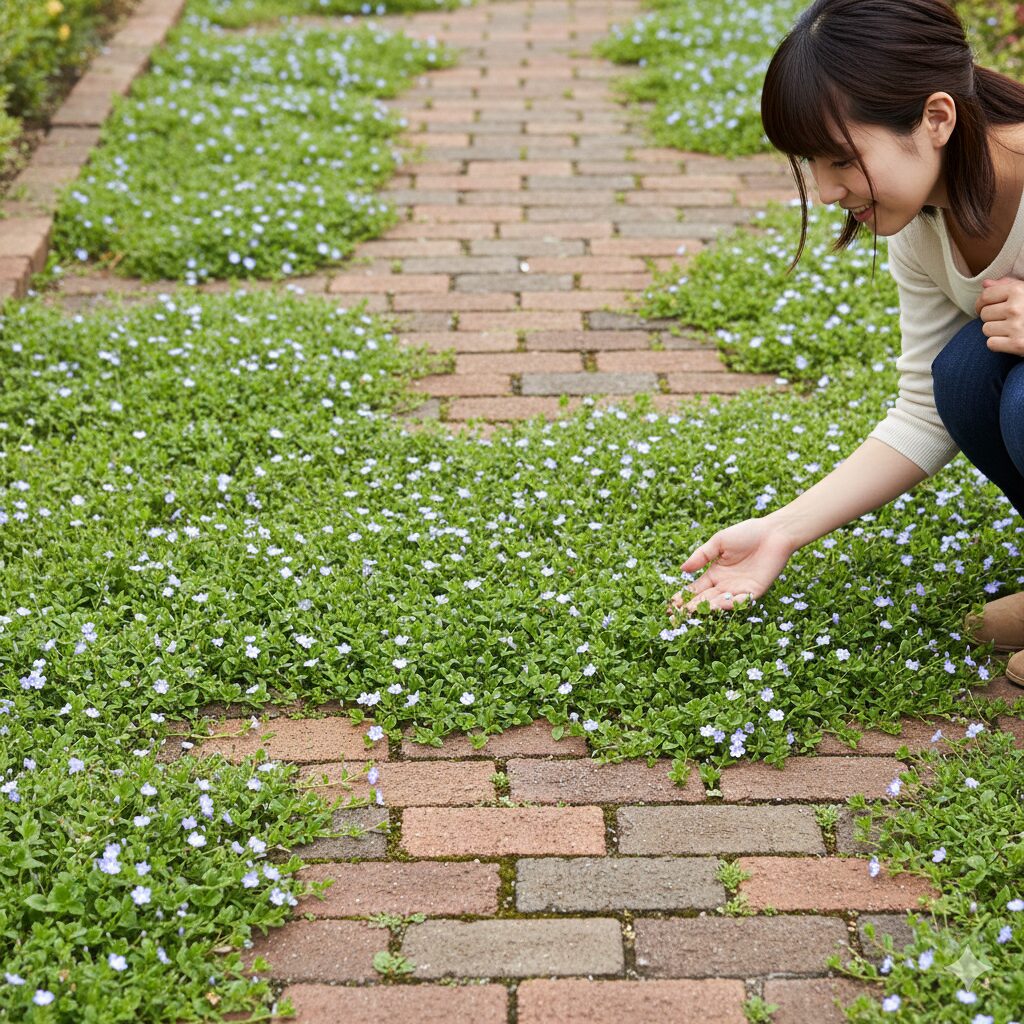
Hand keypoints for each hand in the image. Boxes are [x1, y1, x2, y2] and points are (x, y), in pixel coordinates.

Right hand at [666, 517, 795, 614]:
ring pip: (720, 603)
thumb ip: (701, 556)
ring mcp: (739, 589)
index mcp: (715, 573)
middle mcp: (725, 585)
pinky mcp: (754, 591)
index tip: (670, 605)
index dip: (683, 597)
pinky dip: (730, 604)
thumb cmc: (746, 533)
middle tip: (676, 616)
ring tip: (692, 611)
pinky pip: (741, 601)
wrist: (774, 532)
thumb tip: (682, 569)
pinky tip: (718, 605)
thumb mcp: (718, 542)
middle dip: (690, 608)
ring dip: (707, 607)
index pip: (695, 590)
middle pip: (704, 600)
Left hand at [976, 277, 1023, 355]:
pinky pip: (991, 344)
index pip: (985, 296)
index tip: (985, 307)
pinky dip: (998, 344)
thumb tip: (986, 284)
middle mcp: (1016, 308)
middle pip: (984, 314)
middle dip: (992, 317)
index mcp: (1018, 291)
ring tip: (1010, 329)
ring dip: (995, 331)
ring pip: (986, 329)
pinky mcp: (1017, 345)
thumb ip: (1008, 285)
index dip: (981, 303)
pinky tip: (1010, 340)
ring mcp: (1016, 327)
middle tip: (1005, 320)